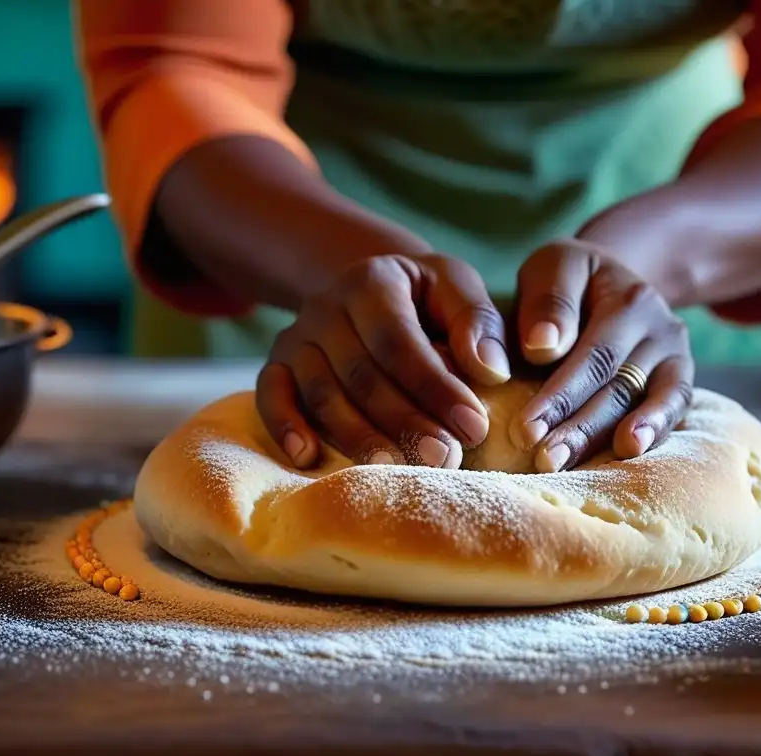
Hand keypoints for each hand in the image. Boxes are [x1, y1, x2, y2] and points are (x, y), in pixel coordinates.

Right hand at [256, 254, 511, 468]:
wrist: (373, 290)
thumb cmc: (427, 299)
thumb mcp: (457, 290)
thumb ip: (477, 324)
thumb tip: (489, 371)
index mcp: (373, 281)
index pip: (401, 342)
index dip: (437, 388)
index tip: (475, 427)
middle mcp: (326, 306)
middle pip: (361, 374)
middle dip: (404, 421)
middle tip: (445, 459)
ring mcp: (297, 337)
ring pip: (321, 393)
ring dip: (357, 436)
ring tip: (395, 469)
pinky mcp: (277, 365)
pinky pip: (270, 396)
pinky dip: (285, 427)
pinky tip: (308, 459)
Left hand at [510, 238, 693, 471]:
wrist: (611, 281)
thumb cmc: (568, 283)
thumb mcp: (553, 268)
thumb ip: (547, 302)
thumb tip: (543, 346)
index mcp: (625, 295)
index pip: (592, 354)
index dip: (559, 395)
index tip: (525, 430)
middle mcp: (658, 323)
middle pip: (617, 384)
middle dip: (578, 426)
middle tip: (544, 460)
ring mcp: (673, 351)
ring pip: (639, 400)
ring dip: (603, 437)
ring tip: (568, 463)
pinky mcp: (679, 375)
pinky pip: (673, 406)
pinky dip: (653, 431)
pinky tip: (630, 453)